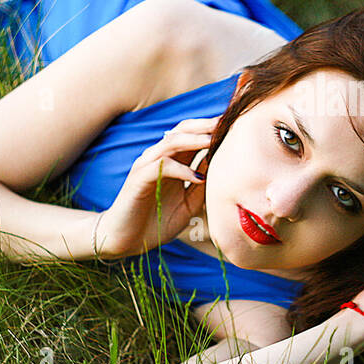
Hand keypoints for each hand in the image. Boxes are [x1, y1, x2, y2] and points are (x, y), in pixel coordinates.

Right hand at [95, 116, 217, 258]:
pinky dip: (181, 169)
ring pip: (171, 142)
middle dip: (206, 125)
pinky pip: (161, 166)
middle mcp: (159, 157)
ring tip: (215, 141)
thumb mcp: (189, 202)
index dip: (213, 128)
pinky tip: (198, 177)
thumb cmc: (157, 221)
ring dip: (194, 140)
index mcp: (172, 160)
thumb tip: (227, 168)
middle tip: (229, 123)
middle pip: (183, 129)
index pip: (193, 134)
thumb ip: (204, 183)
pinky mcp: (138, 179)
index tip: (237, 126)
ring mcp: (147, 165)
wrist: (126, 240)